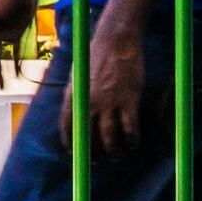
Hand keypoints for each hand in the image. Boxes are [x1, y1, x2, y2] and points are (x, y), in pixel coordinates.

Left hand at [82, 13, 155, 148]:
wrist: (116, 39)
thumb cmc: (97, 54)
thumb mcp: (78, 74)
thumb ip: (77, 94)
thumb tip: (76, 113)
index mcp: (74, 95)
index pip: (67, 126)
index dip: (71, 142)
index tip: (75, 153)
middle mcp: (89, 102)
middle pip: (89, 137)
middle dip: (94, 153)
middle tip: (100, 161)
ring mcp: (109, 101)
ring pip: (110, 137)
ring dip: (114, 150)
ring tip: (118, 155)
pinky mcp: (128, 99)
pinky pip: (129, 127)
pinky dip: (132, 139)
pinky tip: (133, 143)